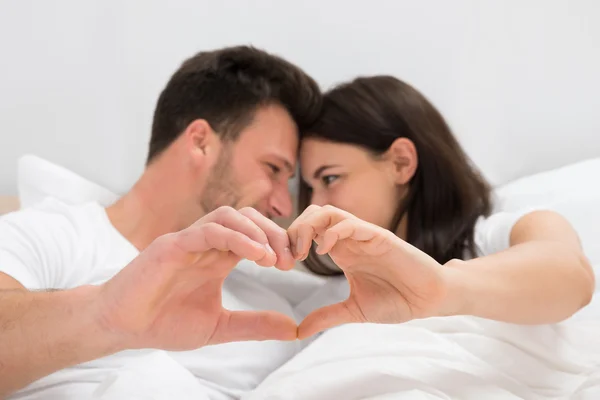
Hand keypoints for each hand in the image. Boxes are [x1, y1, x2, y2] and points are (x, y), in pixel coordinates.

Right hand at [97, 206, 296, 350]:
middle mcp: (206, 244)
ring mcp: (188, 241)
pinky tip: (255, 254)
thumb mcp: (219, 326)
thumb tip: (292, 329)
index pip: (255, 235)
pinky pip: (207, 230)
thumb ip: (254, 325)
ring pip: (229, 216)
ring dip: (256, 232)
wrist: (121, 327)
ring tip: (272, 258)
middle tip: (289, 260)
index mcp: (218, 258)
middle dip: (274, 233)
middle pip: (248, 219)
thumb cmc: (164, 322)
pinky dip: (235, 237)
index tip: (293, 263)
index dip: (278, 243)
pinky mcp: (171, 245)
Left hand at [288, 205, 447, 338]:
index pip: (308, 230)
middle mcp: (350, 239)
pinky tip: (325, 251)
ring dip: (309, 226)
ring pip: (329, 212)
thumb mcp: (353, 310)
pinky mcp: (380, 237)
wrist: (428, 300)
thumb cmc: (396, 300)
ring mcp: (364, 235)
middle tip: (289, 257)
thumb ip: (327, 316)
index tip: (282, 264)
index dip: (291, 241)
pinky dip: (334, 232)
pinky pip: (353, 224)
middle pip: (313, 214)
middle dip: (295, 230)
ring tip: (303, 252)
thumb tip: (298, 331)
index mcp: (341, 250)